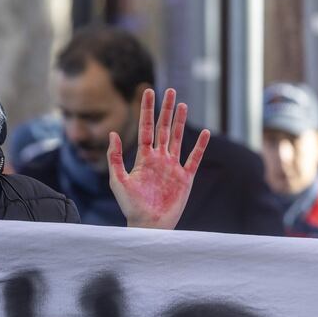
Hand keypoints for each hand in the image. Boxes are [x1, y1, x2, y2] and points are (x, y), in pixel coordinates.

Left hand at [107, 88, 209, 229]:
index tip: (148, 91)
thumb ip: (115, 157)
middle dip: (166, 110)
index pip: (146, 128)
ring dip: (180, 122)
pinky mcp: (185, 178)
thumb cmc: (130, 206)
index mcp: (143, 158)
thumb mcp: (118, 180)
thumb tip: (112, 133)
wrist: (147, 225)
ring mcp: (172, 167)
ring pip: (178, 139)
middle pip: (164, 129)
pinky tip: (205, 133)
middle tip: (170, 91)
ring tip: (183, 104)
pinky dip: (200, 146)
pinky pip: (194, 159)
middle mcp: (159, 159)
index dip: (147, 110)